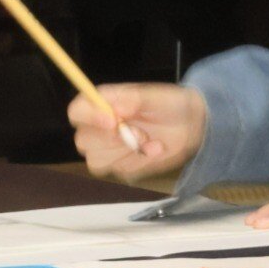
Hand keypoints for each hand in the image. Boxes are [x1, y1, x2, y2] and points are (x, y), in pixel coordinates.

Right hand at [66, 83, 204, 181]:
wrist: (191, 124)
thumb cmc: (170, 104)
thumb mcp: (156, 96)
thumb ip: (134, 99)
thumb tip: (113, 108)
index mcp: (103, 103)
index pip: (77, 111)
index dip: (89, 118)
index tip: (113, 121)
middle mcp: (100, 126)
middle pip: (84, 141)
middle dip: (113, 140)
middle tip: (141, 134)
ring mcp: (109, 149)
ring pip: (98, 161)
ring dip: (128, 153)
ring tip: (150, 141)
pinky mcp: (122, 165)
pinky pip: (122, 171)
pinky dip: (141, 163)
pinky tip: (155, 150)